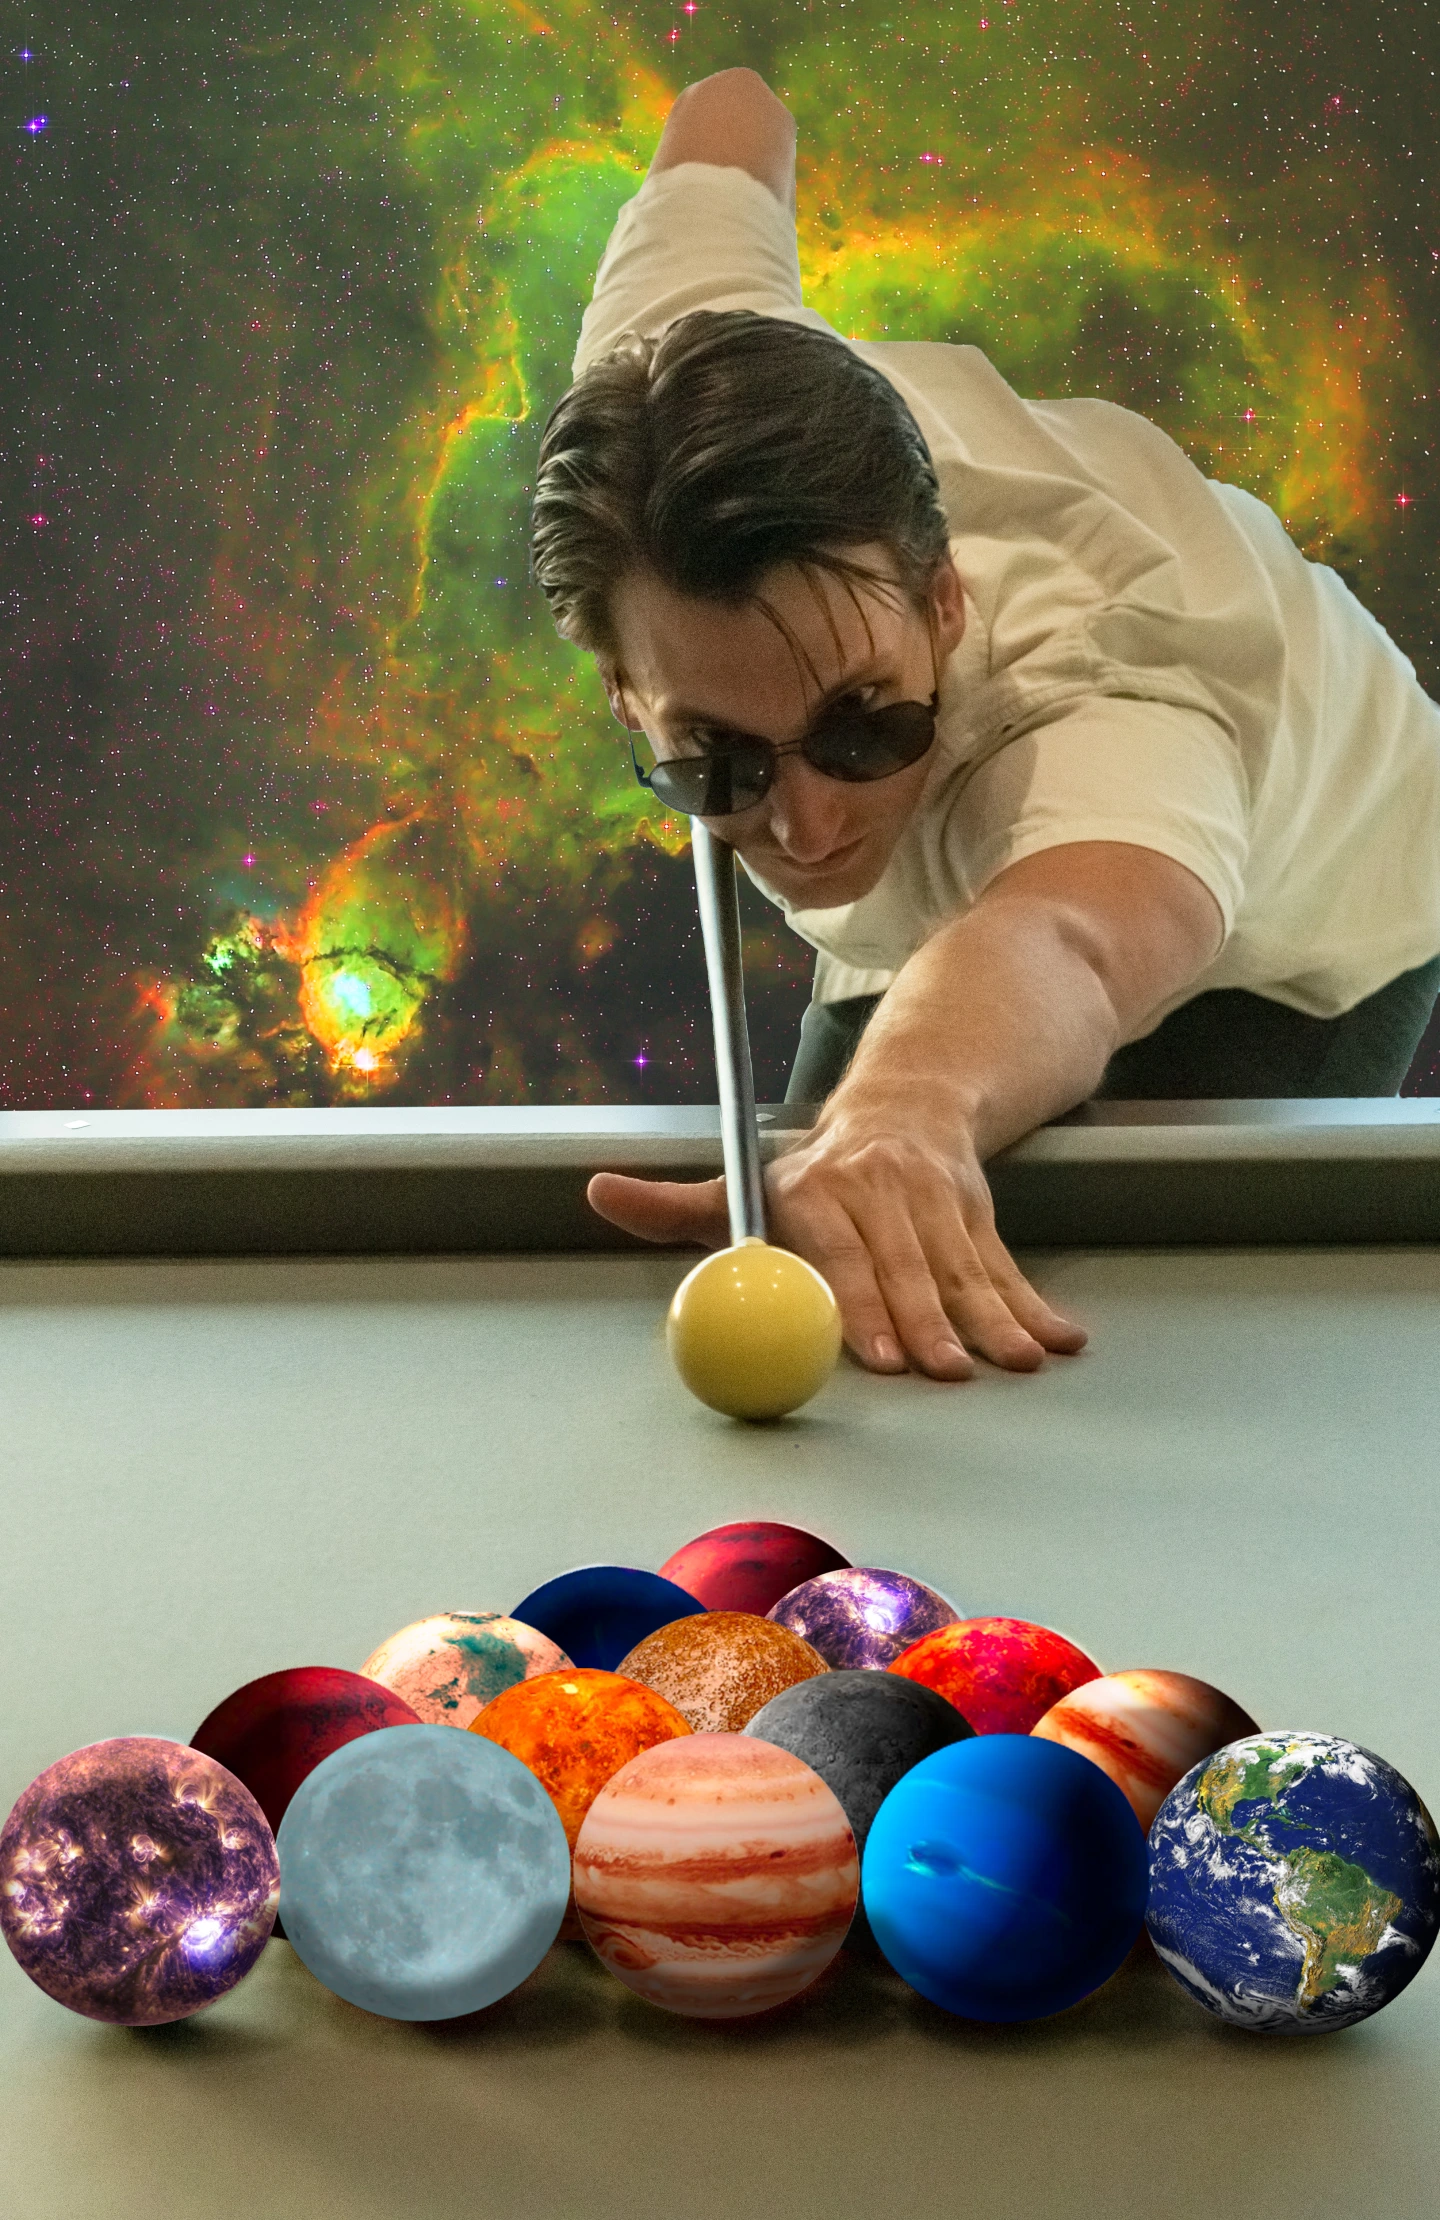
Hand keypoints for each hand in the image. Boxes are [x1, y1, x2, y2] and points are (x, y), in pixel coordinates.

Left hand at [587, 1112, 1086, 1379]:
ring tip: (1014, 1363)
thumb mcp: (740, 1181)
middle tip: (942, 1375)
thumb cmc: (810, 1174)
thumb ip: (673, 1204)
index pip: (836, 1249)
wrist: (904, 1105)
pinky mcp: (980, 1213)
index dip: (856, 1299)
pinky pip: (1006, 1265)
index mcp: (815, 1187)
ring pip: (965, 1267)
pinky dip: (1033, 1306)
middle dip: (926, 1321)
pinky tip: (1058, 1340)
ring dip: (992, 1320)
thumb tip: (597, 1192)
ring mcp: (936, 1200)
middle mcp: (879, 1189)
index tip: (873, 1350)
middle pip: (905, 1264)